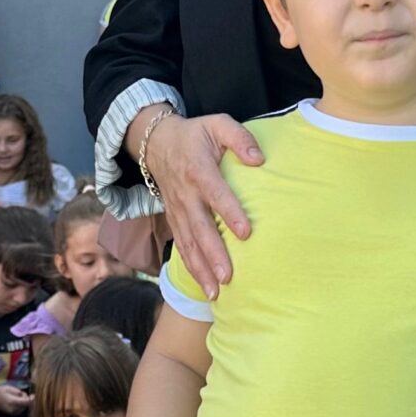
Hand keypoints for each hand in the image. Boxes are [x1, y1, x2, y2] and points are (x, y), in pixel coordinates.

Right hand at [0, 383, 31, 416]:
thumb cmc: (0, 392)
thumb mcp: (9, 388)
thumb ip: (19, 392)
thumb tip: (27, 396)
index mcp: (13, 402)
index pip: (27, 403)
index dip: (32, 399)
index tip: (33, 395)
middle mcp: (14, 409)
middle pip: (27, 405)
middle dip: (27, 399)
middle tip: (21, 394)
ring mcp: (14, 413)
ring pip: (25, 407)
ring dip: (24, 402)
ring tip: (17, 397)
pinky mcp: (14, 414)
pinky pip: (22, 409)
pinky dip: (22, 405)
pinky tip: (17, 401)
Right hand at [138, 111, 264, 299]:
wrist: (156, 143)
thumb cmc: (195, 135)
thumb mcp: (217, 124)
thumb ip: (239, 137)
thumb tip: (259, 159)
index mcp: (199, 170)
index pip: (216, 193)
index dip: (230, 212)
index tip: (246, 232)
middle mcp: (186, 195)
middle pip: (200, 228)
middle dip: (213, 254)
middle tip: (228, 276)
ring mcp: (178, 211)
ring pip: (189, 244)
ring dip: (201, 270)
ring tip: (216, 292)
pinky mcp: (174, 221)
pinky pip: (182, 248)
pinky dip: (192, 270)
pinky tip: (205, 289)